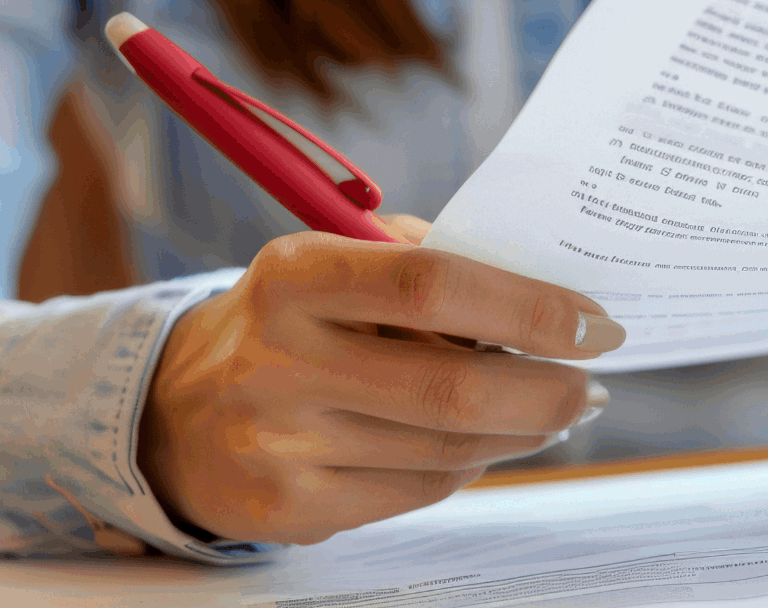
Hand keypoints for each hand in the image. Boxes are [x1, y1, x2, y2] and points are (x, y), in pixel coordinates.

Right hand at [138, 214, 625, 543]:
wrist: (173, 412)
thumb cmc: (289, 323)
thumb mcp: (333, 262)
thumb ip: (424, 260)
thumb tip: (544, 288)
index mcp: (296, 274)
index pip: (435, 284)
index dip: (529, 308)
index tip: (594, 322)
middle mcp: (280, 358)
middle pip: (454, 386)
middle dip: (549, 389)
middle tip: (594, 383)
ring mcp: (281, 442)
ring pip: (449, 447)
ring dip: (525, 430)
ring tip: (559, 410)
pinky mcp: (290, 507)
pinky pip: (419, 490)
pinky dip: (472, 463)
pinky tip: (491, 441)